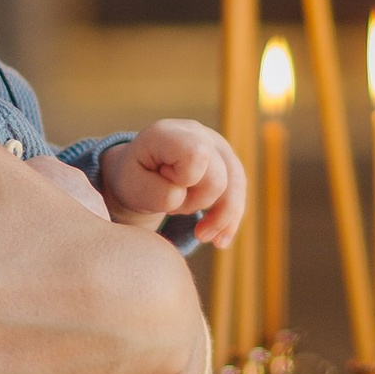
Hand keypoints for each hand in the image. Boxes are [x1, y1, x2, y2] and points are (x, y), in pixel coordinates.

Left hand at [99, 116, 243, 242]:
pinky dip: (229, 219)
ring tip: (200, 234)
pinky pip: (240, 191)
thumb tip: (183, 197)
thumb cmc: (135, 180)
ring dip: (217, 216)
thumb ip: (157, 194)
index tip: (164, 182)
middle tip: (172, 208)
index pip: (196, 154)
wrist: (139, 174)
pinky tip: (220, 240)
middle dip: (196, 203)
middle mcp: (198, 132)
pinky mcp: (228, 161)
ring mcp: (216, 144)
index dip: (185, 180)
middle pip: (218, 179)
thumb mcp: (133, 190)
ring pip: (235, 186)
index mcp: (169, 133)